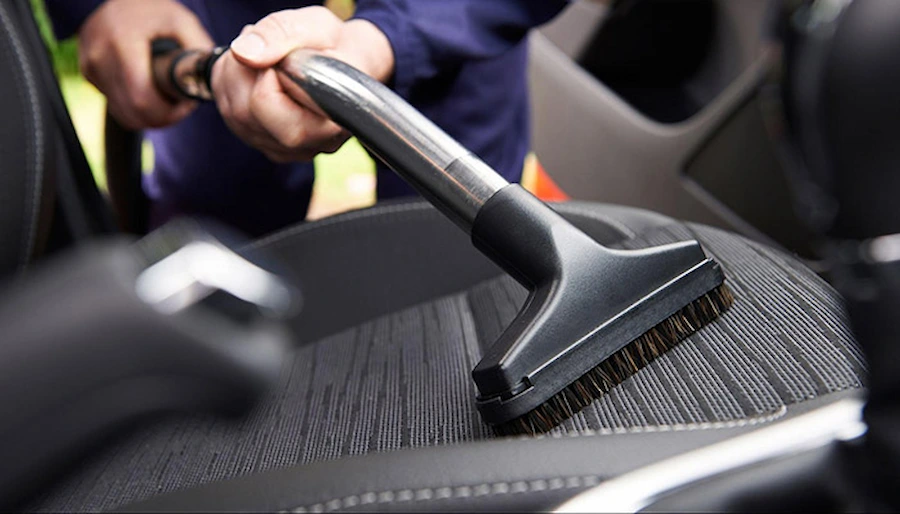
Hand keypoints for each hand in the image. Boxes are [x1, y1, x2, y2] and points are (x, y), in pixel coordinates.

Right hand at [79, 0, 213, 129]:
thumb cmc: (154, 10)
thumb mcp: (182, 22)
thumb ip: (198, 50)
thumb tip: (212, 80)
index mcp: (123, 42)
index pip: (142, 99)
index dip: (168, 113)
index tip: (186, 104)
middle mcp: (100, 56)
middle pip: (133, 112)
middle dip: (162, 117)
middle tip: (180, 106)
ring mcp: (90, 66)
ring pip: (123, 114)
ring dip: (149, 116)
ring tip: (166, 99)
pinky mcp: (88, 73)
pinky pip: (115, 105)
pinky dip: (134, 108)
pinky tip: (149, 93)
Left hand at [210, 7, 394, 162]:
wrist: (344, 64)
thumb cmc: (334, 47)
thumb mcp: (316, 26)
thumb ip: (281, 34)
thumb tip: (243, 53)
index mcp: (328, 123)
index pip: (269, 106)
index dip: (267, 73)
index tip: (284, 56)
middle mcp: (307, 146)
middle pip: (245, 113)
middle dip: (245, 71)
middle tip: (268, 49)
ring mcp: (285, 150)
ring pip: (233, 116)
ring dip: (236, 76)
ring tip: (265, 57)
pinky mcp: (266, 145)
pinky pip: (231, 118)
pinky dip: (233, 88)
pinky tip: (257, 74)